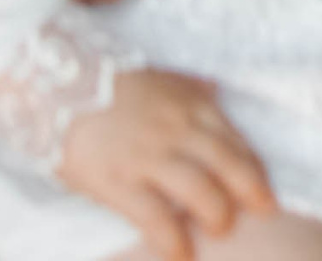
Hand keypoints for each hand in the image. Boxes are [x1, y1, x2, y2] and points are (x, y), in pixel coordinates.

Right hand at [58, 69, 274, 260]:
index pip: (237, 143)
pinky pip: (155, 217)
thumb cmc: (110, 86)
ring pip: (200, 191)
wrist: (55, 83)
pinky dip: (173, 240)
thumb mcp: (162, 79)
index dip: (256, 173)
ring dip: (217, 216)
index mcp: (192, 105)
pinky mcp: (117, 180)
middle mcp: (177, 129)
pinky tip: (180, 255)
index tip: (266, 195)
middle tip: (260, 214)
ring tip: (219, 230)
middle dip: (249, 195)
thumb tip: (216, 92)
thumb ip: (191, 90)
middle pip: (228, 167)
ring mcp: (148, 155)